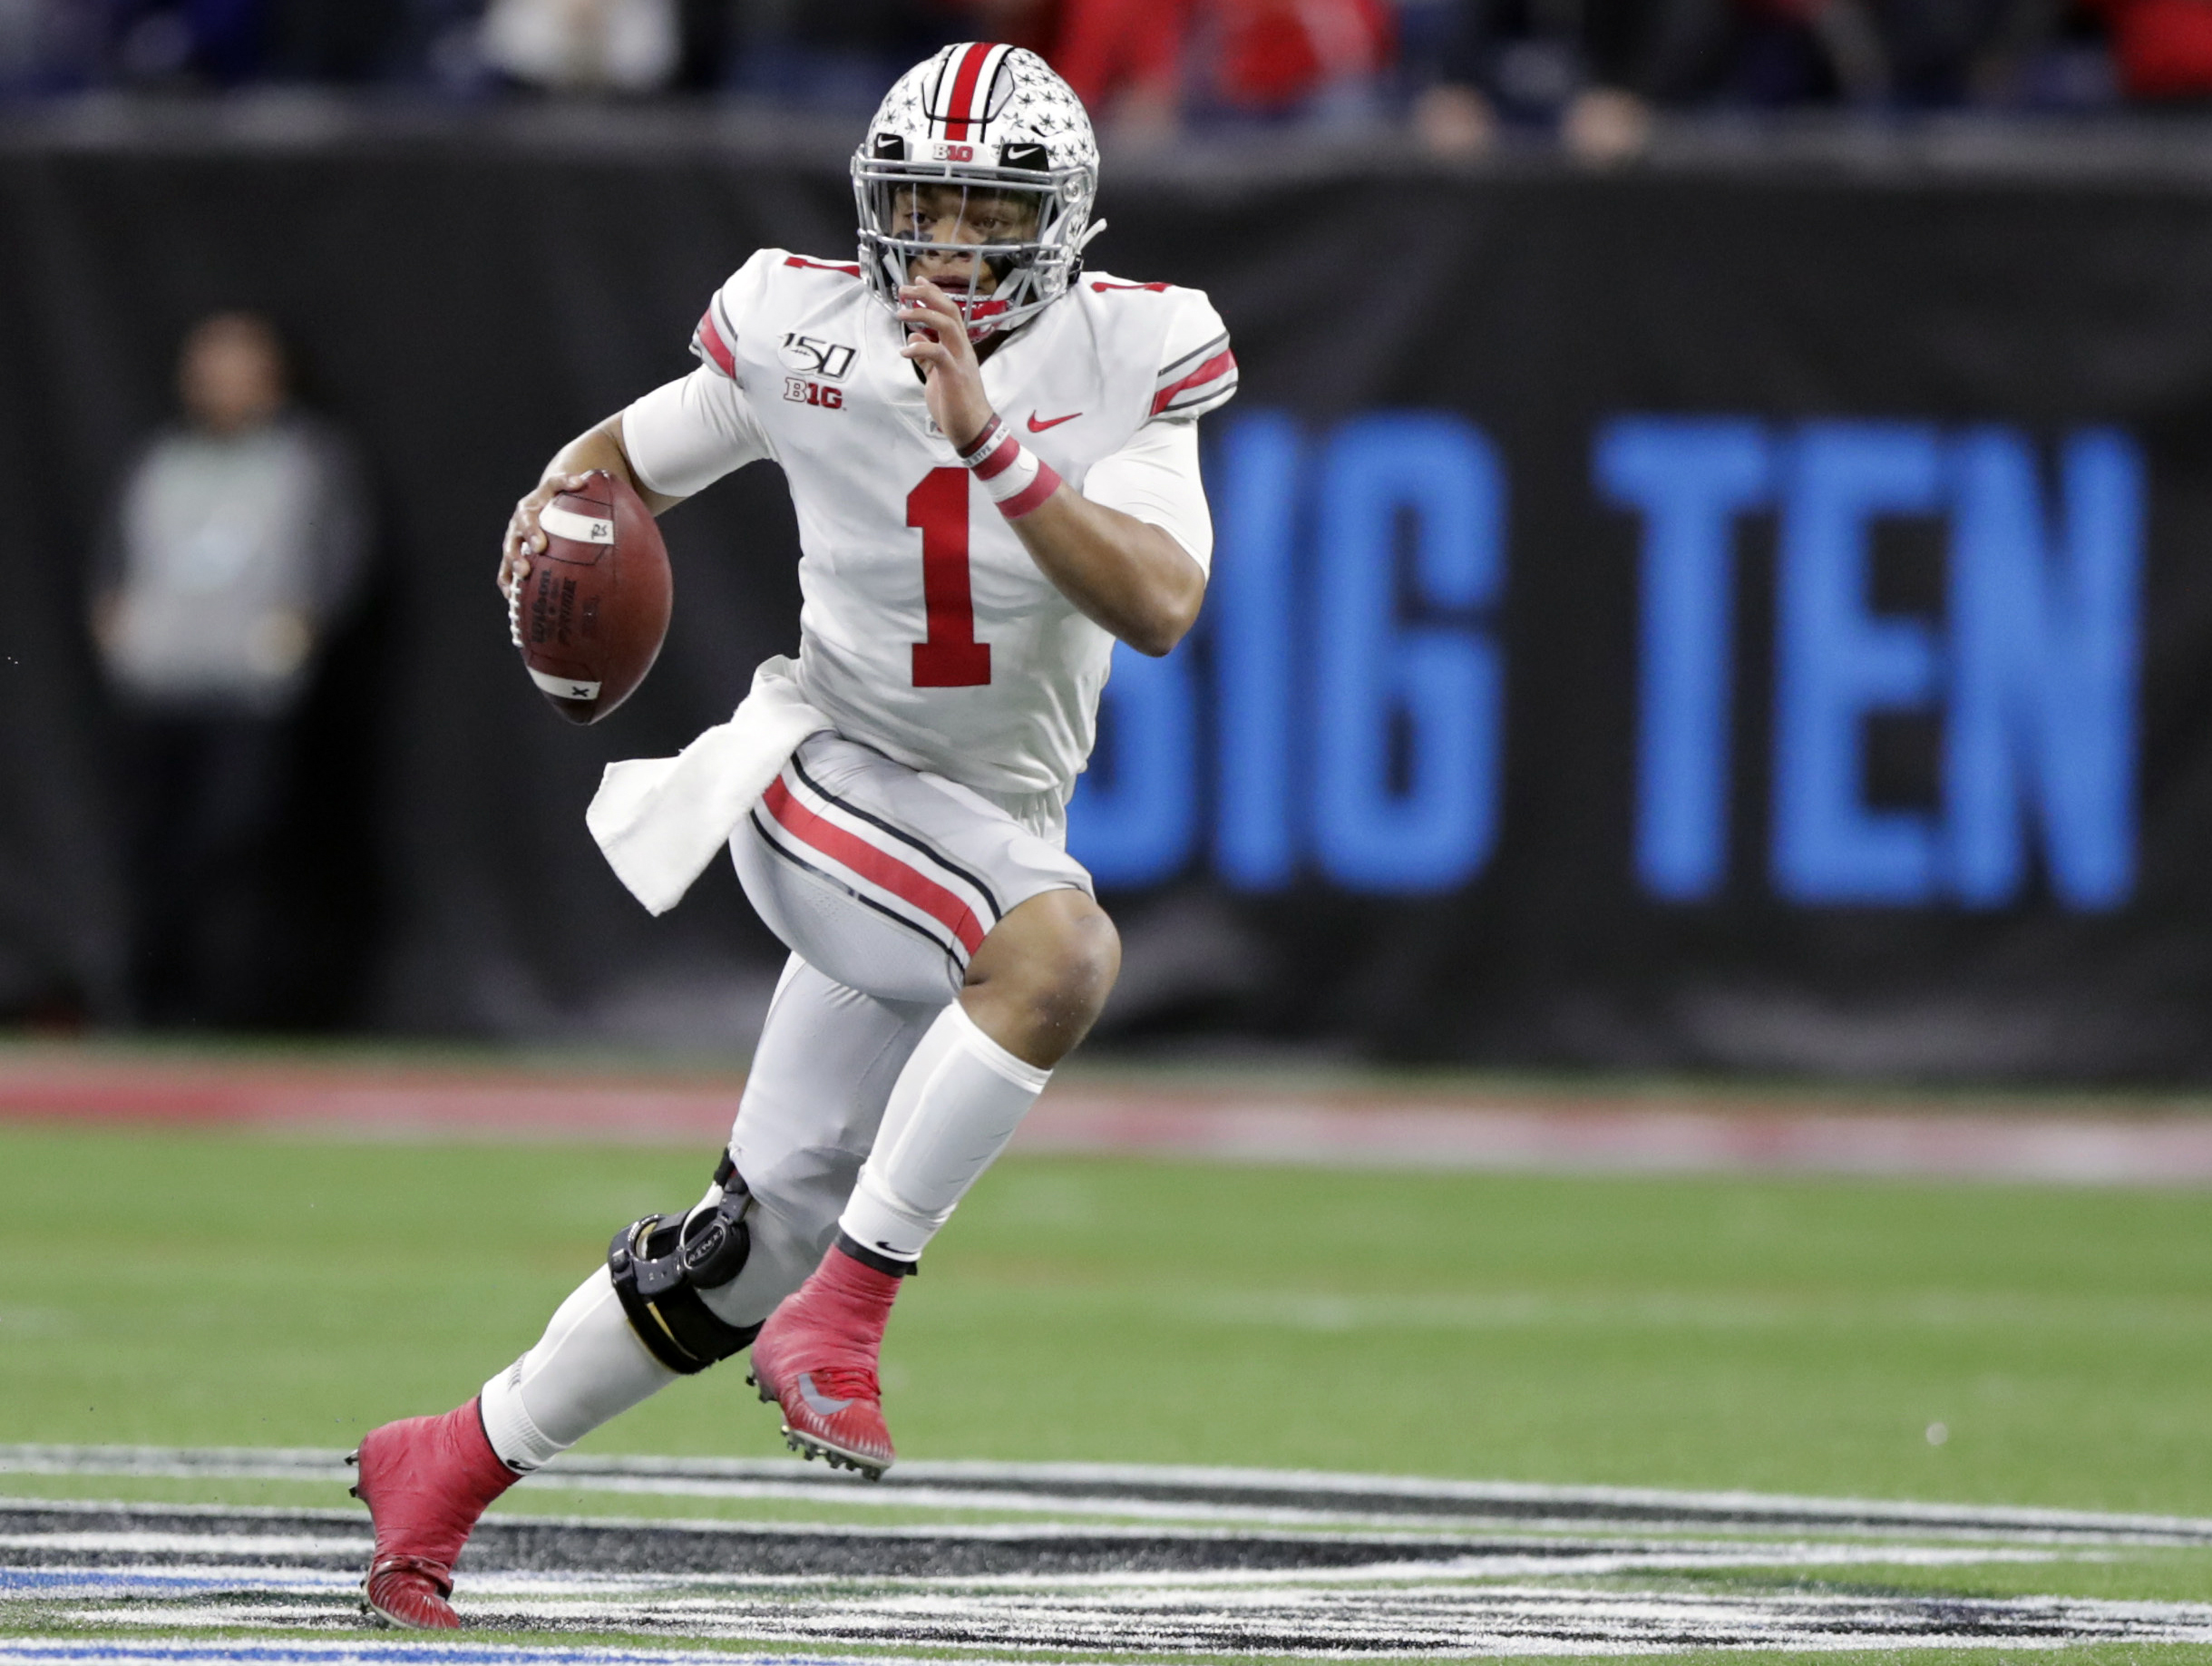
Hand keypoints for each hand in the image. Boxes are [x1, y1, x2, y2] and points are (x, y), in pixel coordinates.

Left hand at [897, 279, 994, 450]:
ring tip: (901, 313)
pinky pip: (937, 353)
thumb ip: (926, 356)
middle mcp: (963, 349)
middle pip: (950, 311)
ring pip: (947, 325)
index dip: (934, 295)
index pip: (950, 312)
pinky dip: (919, 348)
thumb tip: (914, 336)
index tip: (918, 282)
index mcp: (960, 347)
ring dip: (922, 315)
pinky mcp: (954, 375)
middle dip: (927, 296)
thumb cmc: (957, 405)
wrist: (973, 430)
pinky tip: (904, 350)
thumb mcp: (937, 375)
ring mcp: (960, 361)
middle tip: (905, 289)